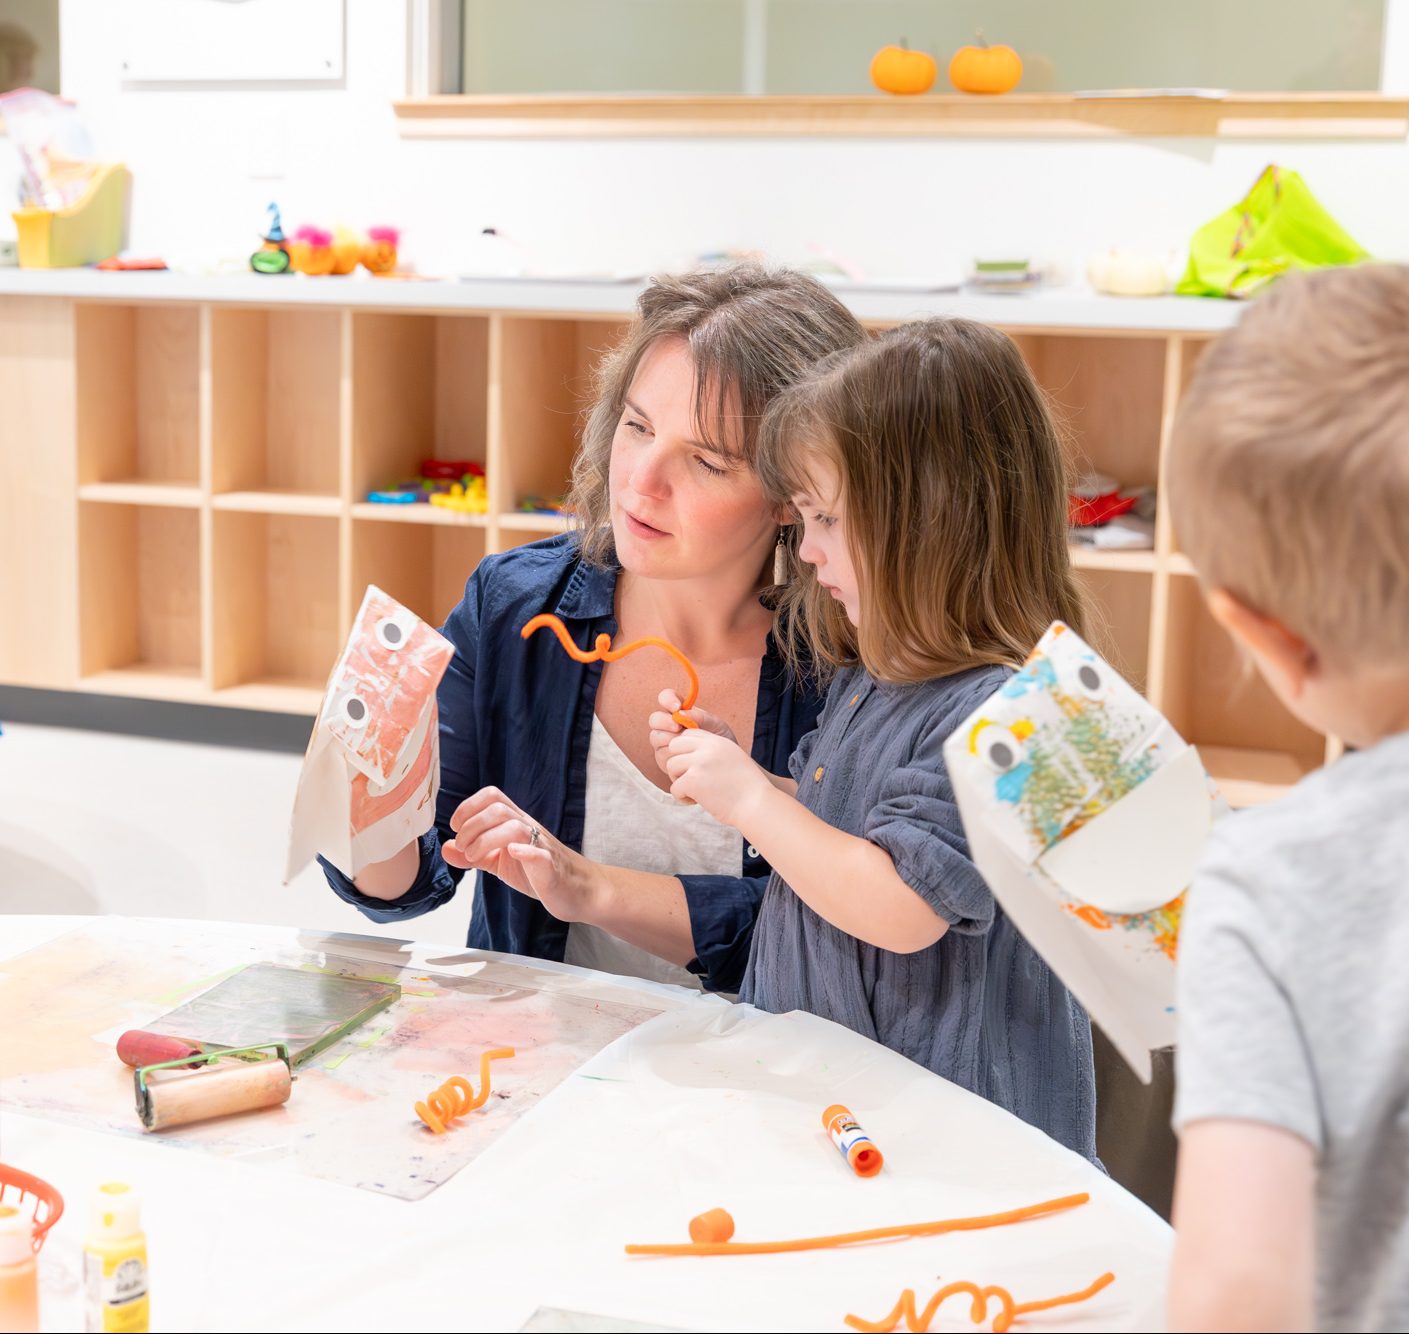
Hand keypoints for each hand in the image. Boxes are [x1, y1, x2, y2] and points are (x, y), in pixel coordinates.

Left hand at [443, 787, 603, 922]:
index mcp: (515, 823)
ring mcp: (541, 846)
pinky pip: (539, 854)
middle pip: (498, 808)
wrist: (577, 891)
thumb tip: (445, 847)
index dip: (468, 807)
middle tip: (466, 850)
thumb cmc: (539, 873)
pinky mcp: (551, 867)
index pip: (491, 797)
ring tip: (476, 857)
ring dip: (486, 840)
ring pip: (514, 826)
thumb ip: (473, 855)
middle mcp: (528, 828)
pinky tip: (513, 854)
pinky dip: (524, 852)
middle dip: (472, 827)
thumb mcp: (500, 862)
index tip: (457, 828)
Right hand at [649, 688, 737, 778]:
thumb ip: (700, 717)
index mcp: (679, 711)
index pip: (665, 697)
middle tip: (678, 727)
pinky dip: (673, 754)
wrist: (722, 763)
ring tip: (687, 743)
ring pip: (656, 737)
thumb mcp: (715, 725)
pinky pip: (661, 754)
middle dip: (664, 721)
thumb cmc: (719, 739)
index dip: (667, 699)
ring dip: (670, 738)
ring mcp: (663, 742)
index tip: (677, 707)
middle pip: (654, 719)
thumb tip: (680, 714)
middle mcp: (667, 724)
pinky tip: (685, 755)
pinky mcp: (663, 758)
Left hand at [663, 729, 771, 827]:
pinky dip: (682, 798)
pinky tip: (696, 801)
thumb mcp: (733, 759)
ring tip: (694, 792)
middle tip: (690, 779)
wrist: (757, 805)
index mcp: (718, 741)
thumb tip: (688, 754)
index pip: (687, 735)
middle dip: (678, 763)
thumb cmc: (746, 788)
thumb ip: (713, 752)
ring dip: (679, 781)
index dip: (685, 751)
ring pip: (671, 766)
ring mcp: (699, 763)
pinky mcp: (693, 780)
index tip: (693, 767)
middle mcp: (707, 748)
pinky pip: (674, 788)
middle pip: (674, 746)